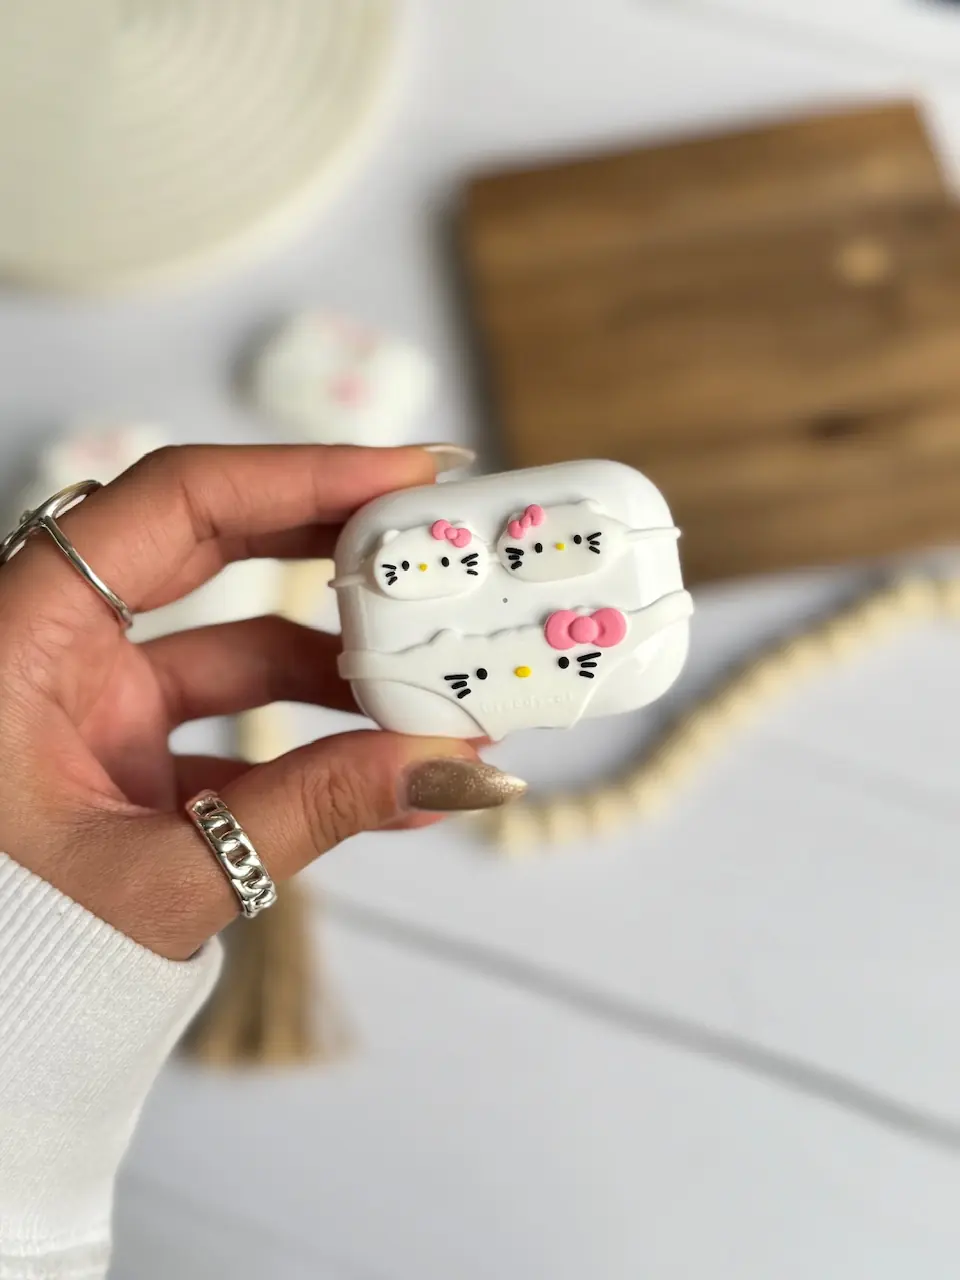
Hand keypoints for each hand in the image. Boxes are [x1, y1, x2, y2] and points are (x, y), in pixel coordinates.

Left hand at [0, 444, 523, 960]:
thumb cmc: (13, 952)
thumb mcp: (166, 876)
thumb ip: (312, 812)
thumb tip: (450, 769)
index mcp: (27, 638)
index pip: (177, 502)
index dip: (299, 474)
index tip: (405, 477)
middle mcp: (57, 646)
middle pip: (214, 543)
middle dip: (332, 544)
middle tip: (434, 545)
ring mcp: (91, 699)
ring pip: (233, 640)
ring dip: (336, 664)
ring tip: (435, 693)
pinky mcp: (121, 749)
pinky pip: (230, 722)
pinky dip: (307, 740)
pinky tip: (388, 770)